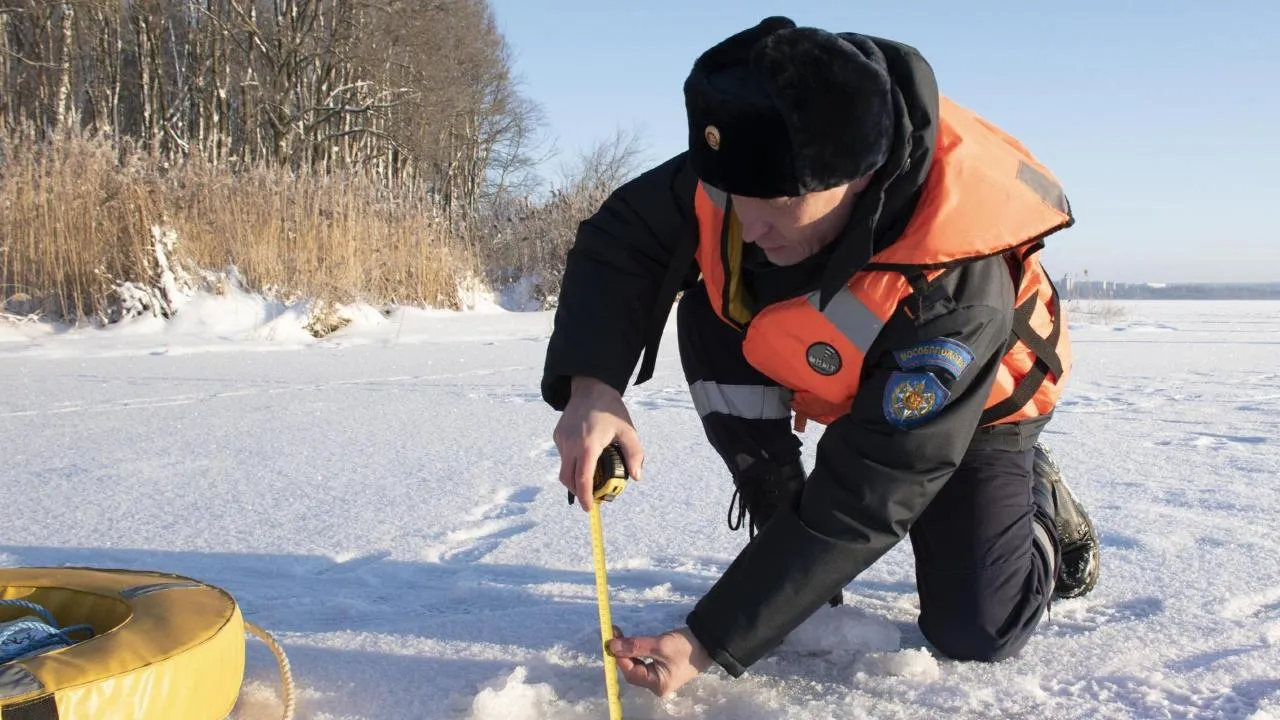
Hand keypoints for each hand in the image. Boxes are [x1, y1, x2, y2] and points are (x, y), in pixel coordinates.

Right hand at [553, 376, 644, 511]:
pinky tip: (585, 456)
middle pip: (568, 478)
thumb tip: (636, 477)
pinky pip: (563, 455)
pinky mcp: (557, 435)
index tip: (589, 508)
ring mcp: (561, 439)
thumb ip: (634, 455)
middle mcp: (570, 444)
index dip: (585, 496)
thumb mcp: (628, 431)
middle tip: (591, 496)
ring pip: (564, 468)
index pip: (582, 478)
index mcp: (588, 445)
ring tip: (590, 476)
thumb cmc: (611, 409)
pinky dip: (572, 462)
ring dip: (575, 477)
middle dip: (578, 491)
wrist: (591, 387)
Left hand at [607, 626, 712, 697]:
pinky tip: (633, 641)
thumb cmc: (686, 646)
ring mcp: (661, 678)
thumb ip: (635, 646)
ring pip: (637, 665)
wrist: (709, 641)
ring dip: (629, 650)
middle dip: (622, 652)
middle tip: (614, 633)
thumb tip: (612, 646)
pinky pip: (645, 662)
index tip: (610, 639)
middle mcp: (657, 685)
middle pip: (632, 670)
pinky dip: (637, 651)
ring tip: (621, 634)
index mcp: (657, 684)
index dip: (619, 656)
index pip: (631, 672)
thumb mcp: (660, 645)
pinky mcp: (663, 669)